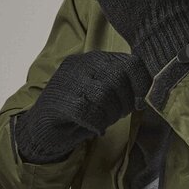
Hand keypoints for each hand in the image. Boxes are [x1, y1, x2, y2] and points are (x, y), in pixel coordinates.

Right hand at [13, 49, 151, 163]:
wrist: (41, 128)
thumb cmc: (80, 111)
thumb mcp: (103, 92)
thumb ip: (122, 86)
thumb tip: (147, 94)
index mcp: (96, 58)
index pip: (131, 62)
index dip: (142, 84)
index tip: (140, 102)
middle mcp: (81, 64)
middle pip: (118, 78)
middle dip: (125, 102)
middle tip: (117, 115)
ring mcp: (67, 80)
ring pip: (103, 94)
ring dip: (111, 114)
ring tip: (105, 121)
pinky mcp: (58, 101)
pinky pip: (87, 111)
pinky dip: (96, 124)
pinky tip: (95, 129)